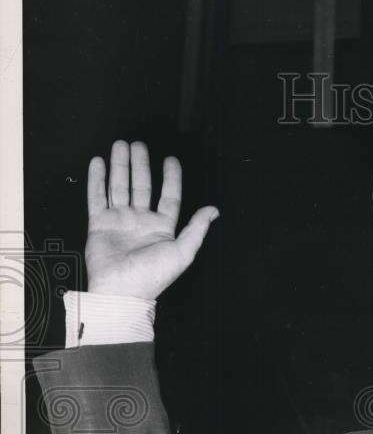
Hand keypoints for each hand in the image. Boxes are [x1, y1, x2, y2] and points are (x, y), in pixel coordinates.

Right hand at [84, 140, 218, 299]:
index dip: (171, 178)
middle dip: (140, 164)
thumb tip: (213, 210)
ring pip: (120, 186)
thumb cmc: (154, 275)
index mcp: (162, 227)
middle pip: (142, 186)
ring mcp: (119, 221)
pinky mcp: (99, 223)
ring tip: (120, 145)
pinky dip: (97, 179)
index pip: (169, 196)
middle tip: (138, 144)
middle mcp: (141, 221)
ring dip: (120, 166)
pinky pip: (97, 197)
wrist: (122, 290)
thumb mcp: (184, 251)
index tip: (171, 159)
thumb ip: (197, 228)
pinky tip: (98, 163)